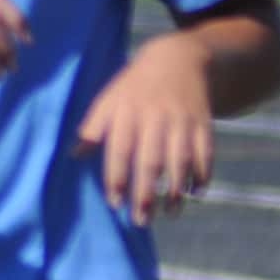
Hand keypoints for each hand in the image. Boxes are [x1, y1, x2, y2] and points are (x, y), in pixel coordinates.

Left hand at [75, 40, 214, 226]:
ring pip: (181, 159)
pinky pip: (206, 152)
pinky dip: (203, 173)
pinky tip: (196, 193)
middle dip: (146, 193)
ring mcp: (182, 120)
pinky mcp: (203, 122)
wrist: (178, 59)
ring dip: (176, 189)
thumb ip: (93, 127)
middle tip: (141, 220)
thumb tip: (73, 155)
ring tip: (170, 212)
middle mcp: (156, 116)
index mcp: (128, 112)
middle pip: (151, 160)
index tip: (114, 203)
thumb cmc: (135, 87)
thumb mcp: (109, 98)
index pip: (120, 150)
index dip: (117, 177)